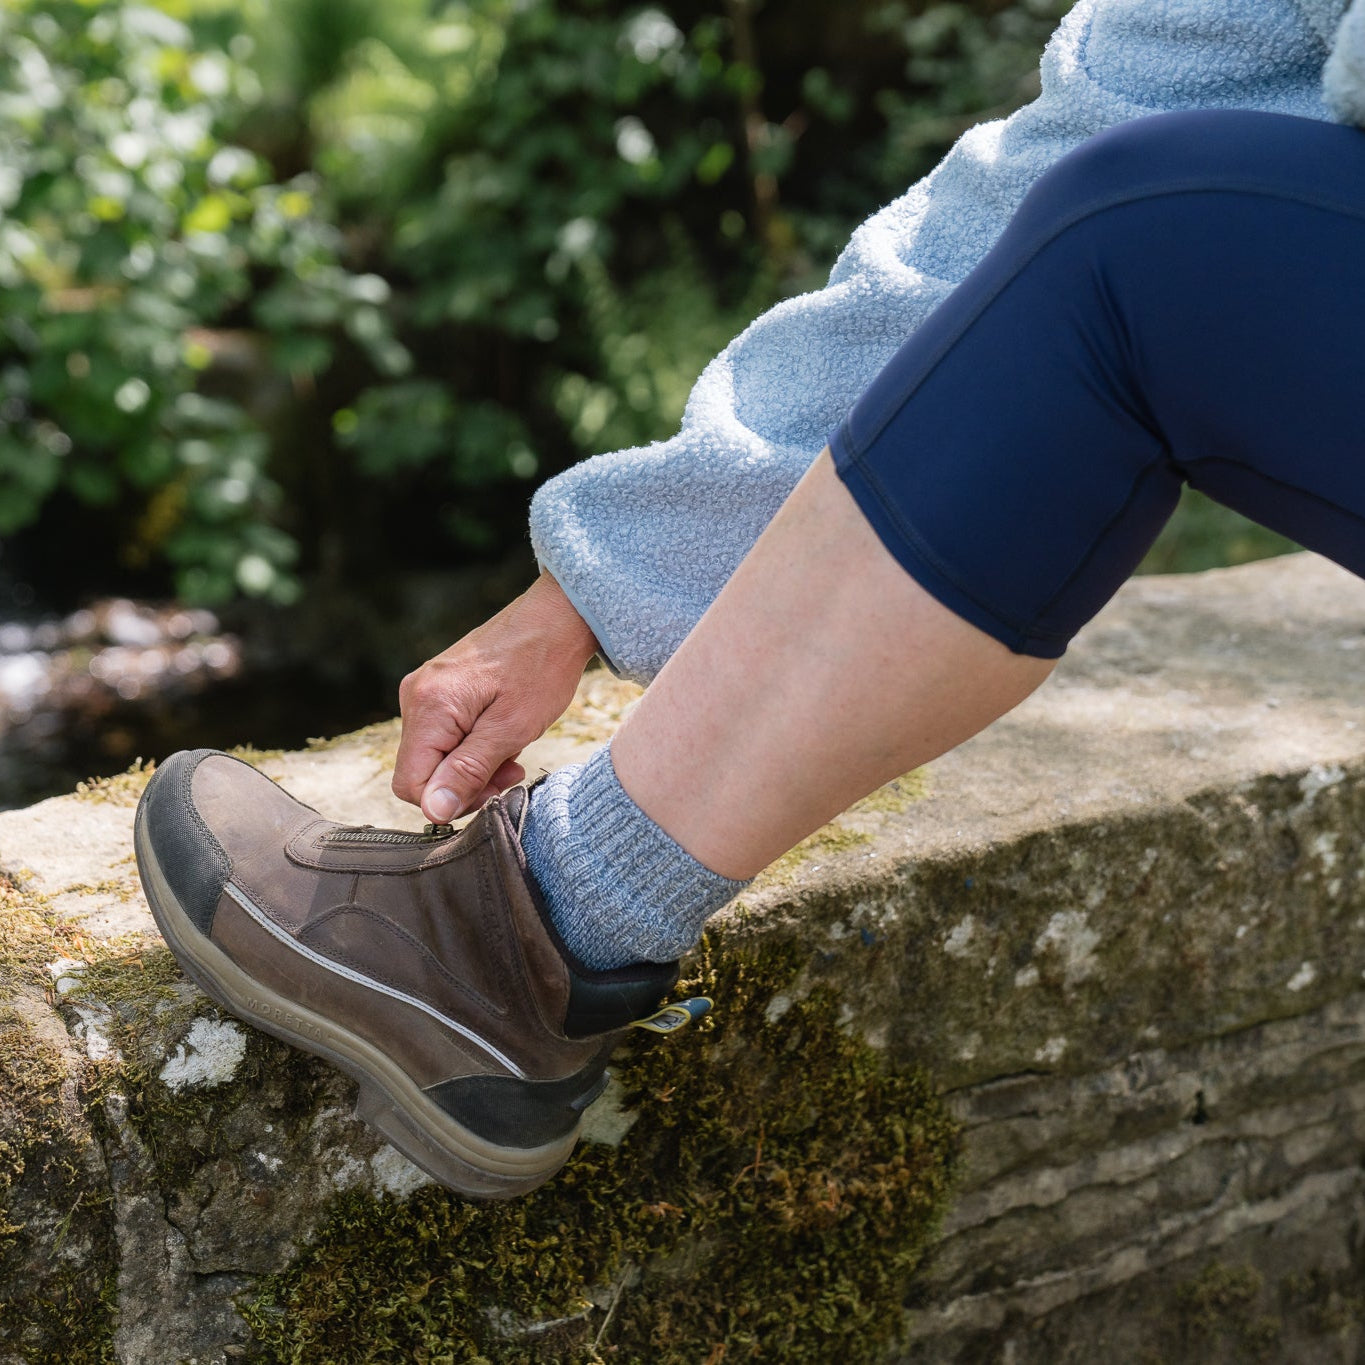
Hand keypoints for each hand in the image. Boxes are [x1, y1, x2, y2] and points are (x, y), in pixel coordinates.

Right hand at [392, 570, 598, 822]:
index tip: (491, 790)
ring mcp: (426, 691)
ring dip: (474, 766)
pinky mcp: (440, 689)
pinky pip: (446, 735)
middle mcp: (415, 696)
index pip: (410, 784)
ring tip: (513, 753)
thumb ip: (468, 771)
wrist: (556, 618)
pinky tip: (503, 736)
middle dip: (465, 783)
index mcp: (429, 706)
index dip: (448, 800)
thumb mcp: (512, 728)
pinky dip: (474, 745)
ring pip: (436, 756)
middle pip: (421, 771)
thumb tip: (433, 811)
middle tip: (510, 772)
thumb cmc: (541, 666)